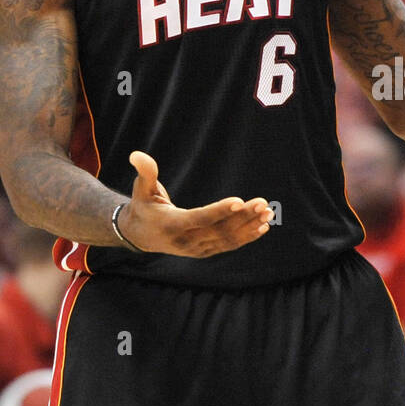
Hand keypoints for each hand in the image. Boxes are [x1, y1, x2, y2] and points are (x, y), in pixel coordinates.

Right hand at [120, 150, 272, 257]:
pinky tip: (263, 226)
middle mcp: (186, 241)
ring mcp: (197, 249)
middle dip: (242, 216)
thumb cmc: (144, 206)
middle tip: (262, 203)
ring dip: (249, 226)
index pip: (199, 219)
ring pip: (227, 238)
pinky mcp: (206, 251)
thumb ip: (145, 172)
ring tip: (268, 212)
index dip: (219, 211)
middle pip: (219, 229)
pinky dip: (247, 236)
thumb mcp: (141, 189)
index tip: (239, 200)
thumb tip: (137, 154)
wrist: (141, 236)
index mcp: (171, 225)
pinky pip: (229, 245)